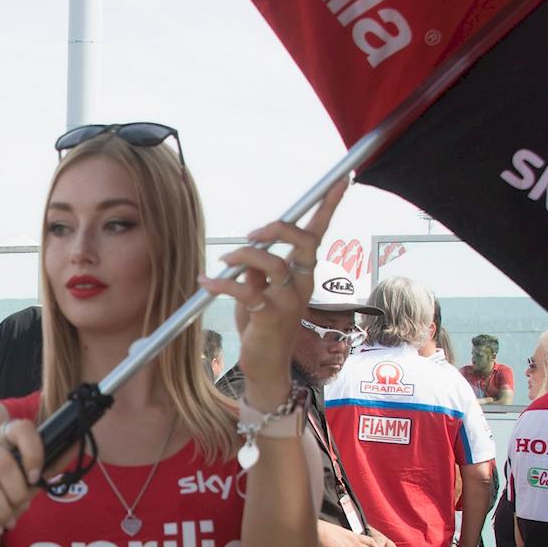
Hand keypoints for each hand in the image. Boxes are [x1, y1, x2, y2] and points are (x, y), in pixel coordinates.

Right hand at [0, 415, 43, 546]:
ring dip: (2, 508)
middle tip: (21, 506)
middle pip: (2, 459)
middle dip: (16, 490)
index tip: (36, 478)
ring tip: (8, 520)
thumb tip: (76, 445)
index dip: (32, 453)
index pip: (21, 429)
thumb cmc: (0, 497)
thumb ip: (46, 467)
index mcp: (1, 435)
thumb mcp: (26, 484)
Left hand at [201, 176, 346, 402]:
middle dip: (277, 228)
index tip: (342, 180)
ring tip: (224, 260)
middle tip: (251, 234)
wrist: (265, 367)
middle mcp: (302, 283)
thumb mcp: (260, 291)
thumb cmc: (263, 326)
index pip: (318, 233)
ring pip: (272, 263)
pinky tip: (206, 282)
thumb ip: (257, 269)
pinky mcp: (270, 316)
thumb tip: (248, 250)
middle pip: (303, 241)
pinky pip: (245, 290)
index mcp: (303, 273)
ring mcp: (289, 300)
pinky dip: (221, 282)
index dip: (328, 205)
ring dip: (244, 255)